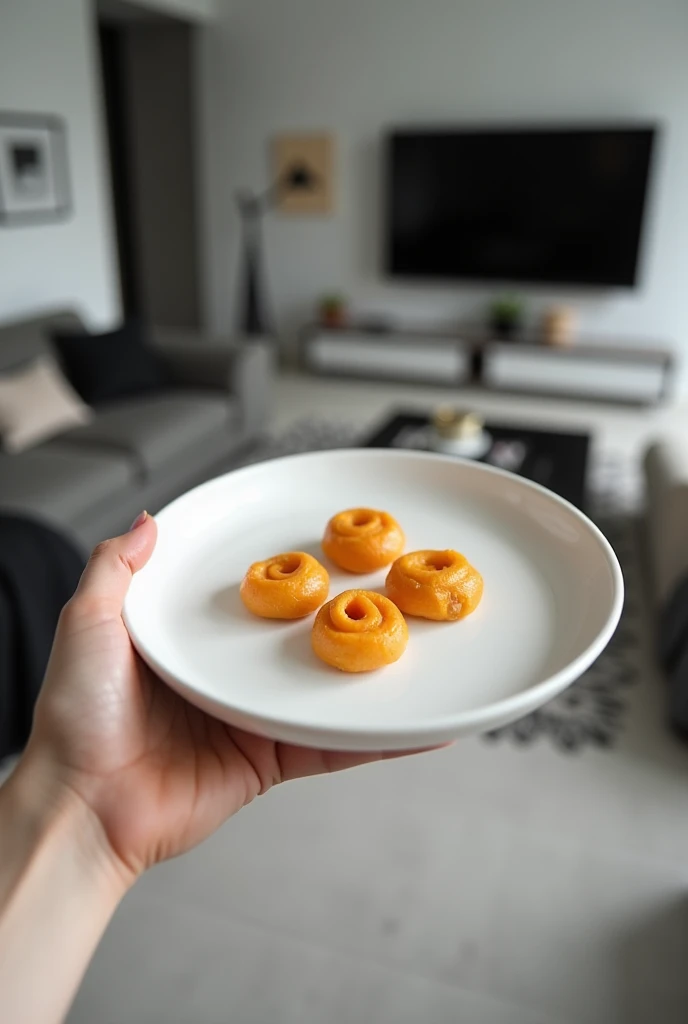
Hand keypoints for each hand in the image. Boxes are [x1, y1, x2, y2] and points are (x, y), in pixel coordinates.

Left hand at [22, 513, 409, 884]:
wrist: (85, 805)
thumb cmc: (77, 717)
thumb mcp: (88, 623)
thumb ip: (116, 570)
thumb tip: (146, 521)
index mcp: (190, 643)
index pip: (251, 601)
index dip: (289, 576)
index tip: (331, 551)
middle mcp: (227, 677)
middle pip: (298, 643)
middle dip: (344, 620)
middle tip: (392, 591)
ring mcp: (253, 719)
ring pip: (324, 691)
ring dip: (371, 676)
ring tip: (424, 647)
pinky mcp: (271, 761)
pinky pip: (332, 748)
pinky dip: (378, 740)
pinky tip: (419, 725)